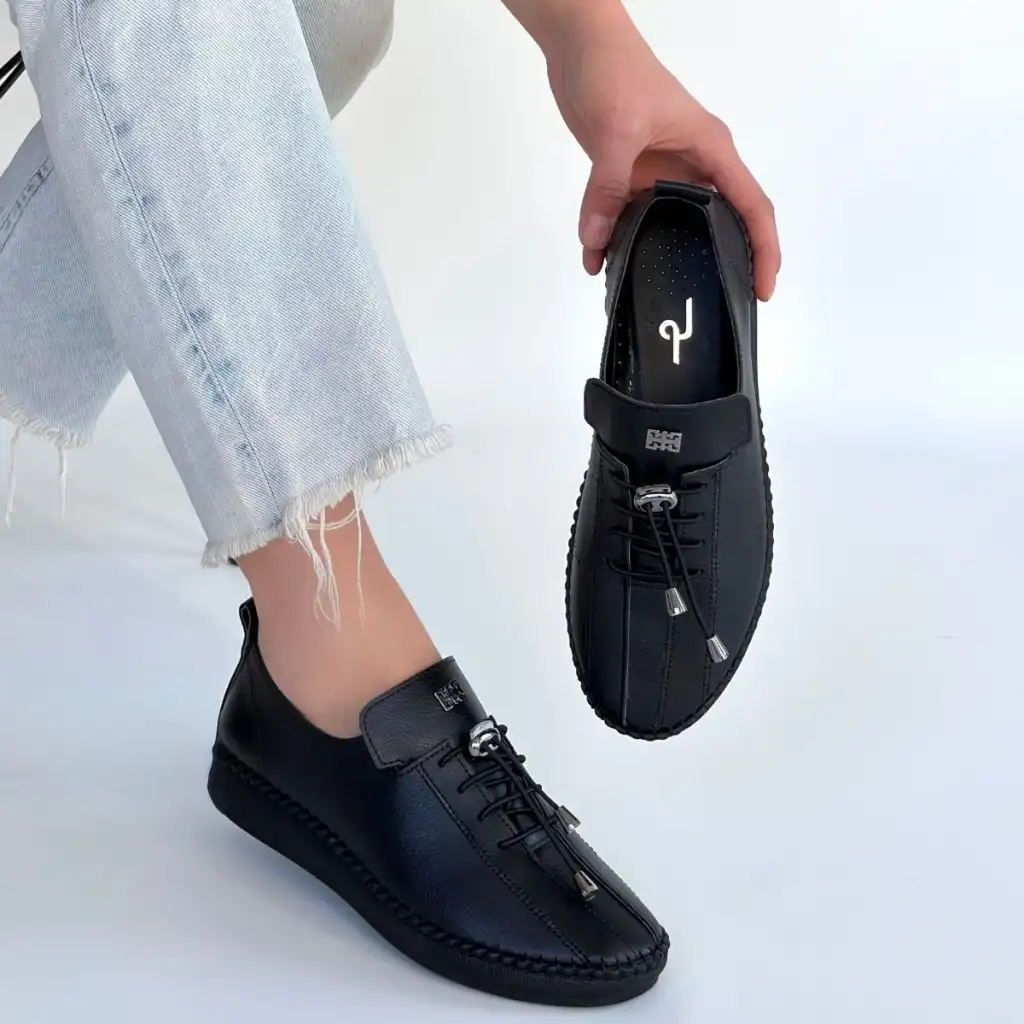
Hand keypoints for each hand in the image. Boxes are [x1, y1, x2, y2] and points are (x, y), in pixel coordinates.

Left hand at [545, 8, 780, 298]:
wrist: (580, 46)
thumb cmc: (616, 70)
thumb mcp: (617, 131)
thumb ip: (607, 187)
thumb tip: (596, 240)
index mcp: (710, 150)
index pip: (751, 207)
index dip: (764, 251)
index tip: (763, 289)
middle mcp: (693, 165)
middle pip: (720, 223)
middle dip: (719, 263)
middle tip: (711, 303)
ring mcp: (662, 171)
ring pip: (670, 225)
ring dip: (654, 255)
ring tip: (642, 288)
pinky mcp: (632, 174)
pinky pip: (629, 216)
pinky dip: (615, 238)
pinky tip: (596, 259)